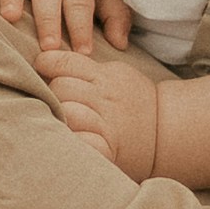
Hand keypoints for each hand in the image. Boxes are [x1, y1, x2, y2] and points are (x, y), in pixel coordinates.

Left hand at [36, 43, 164, 175]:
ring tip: (60, 121)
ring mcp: (107, 123)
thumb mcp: (115, 75)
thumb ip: (85, 69)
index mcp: (105, 77)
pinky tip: (71, 140)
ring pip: (68, 112)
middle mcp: (105, 98)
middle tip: (54, 101)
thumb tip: (45, 60)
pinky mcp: (109, 148)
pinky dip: (74, 141)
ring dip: (60, 117)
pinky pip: (83, 142)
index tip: (42, 68)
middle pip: (61, 87)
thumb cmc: (132, 102)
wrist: (166, 131)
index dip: (48, 63)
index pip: (66, 62)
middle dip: (52, 93)